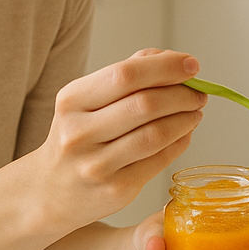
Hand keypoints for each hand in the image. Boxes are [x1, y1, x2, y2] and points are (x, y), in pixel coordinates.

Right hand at [35, 49, 205, 230]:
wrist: (50, 190)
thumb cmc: (77, 135)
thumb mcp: (86, 100)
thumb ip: (126, 74)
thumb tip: (172, 58)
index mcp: (72, 100)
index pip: (126, 74)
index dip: (166, 67)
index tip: (192, 65)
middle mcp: (79, 133)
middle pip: (145, 104)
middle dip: (182, 94)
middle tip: (199, 92)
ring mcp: (96, 165)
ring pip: (155, 134)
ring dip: (185, 119)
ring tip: (195, 111)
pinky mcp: (116, 190)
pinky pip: (159, 160)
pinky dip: (180, 142)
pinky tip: (184, 133)